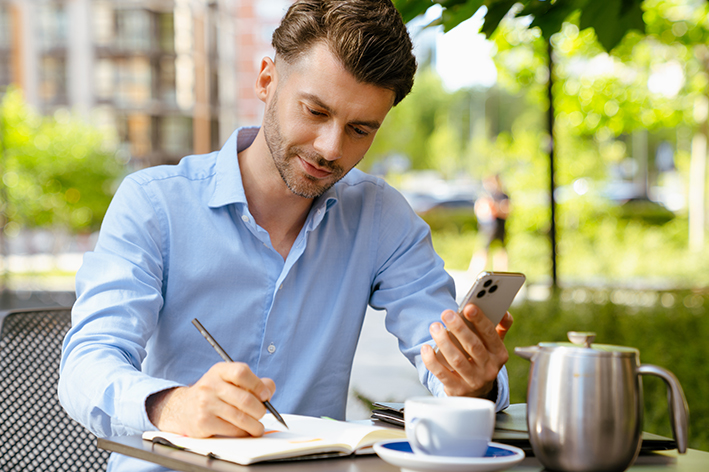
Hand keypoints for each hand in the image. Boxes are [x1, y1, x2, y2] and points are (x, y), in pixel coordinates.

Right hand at [147, 362, 275, 437]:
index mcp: (219, 371)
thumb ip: (251, 382)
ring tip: (257, 427)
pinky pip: (232, 430)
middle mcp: (210, 385)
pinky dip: (243, 432)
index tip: (266, 395)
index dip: (258, 385)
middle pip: (245, 399)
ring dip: (255, 425)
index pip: (241, 372)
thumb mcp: (228, 380)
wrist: (182, 408)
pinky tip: (244, 431)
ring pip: (240, 417)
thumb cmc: (213, 394)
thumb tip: (269, 388)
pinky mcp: (204, 422)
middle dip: (260, 410)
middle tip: (262, 414)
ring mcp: (205, 404)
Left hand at [421, 304, 512, 397]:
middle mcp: (488, 368)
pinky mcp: (457, 389)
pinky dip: (432, 361)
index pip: (490, 334)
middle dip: (458, 328)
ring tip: (434, 327)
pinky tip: (426, 348)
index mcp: (498, 354)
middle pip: (473, 346)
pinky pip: (442, 374)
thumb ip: (499, 328)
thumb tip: (504, 313)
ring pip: (456, 360)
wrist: (477, 392)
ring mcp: (473, 380)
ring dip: (443, 341)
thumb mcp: (494, 346)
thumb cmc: (482, 360)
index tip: (468, 307)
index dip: (480, 320)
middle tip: (446, 314)